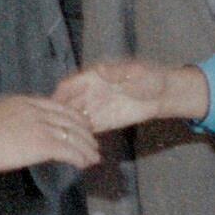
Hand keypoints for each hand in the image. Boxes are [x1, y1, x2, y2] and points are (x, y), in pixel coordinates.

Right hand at [0, 95, 101, 190]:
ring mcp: (41, 127)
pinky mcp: (43, 144)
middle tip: (93, 141)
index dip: (72, 116)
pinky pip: (69, 151)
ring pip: (73, 135)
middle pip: (70, 119)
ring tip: (94, 156)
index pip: (57, 106)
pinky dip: (79, 157)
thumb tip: (10, 122)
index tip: (80, 123)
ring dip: (86, 147)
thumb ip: (8, 114)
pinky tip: (84, 164)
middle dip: (85, 131)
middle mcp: (37, 111)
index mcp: (25, 101)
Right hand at [54, 60, 209, 132]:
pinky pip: (89, 130)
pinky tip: (78, 144)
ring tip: (63, 140)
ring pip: (76, 119)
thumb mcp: (134, 70)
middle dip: (59, 116)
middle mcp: (90, 93)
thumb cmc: (149, 76)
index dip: (58, 96)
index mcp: (92, 77)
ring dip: (69, 128)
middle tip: (52, 129)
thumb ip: (117, 72)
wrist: (163, 94)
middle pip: (67, 105)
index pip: (68, 86)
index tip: (51, 108)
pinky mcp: (105, 122)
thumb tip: (101, 70)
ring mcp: (97, 108)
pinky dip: (83, 137)